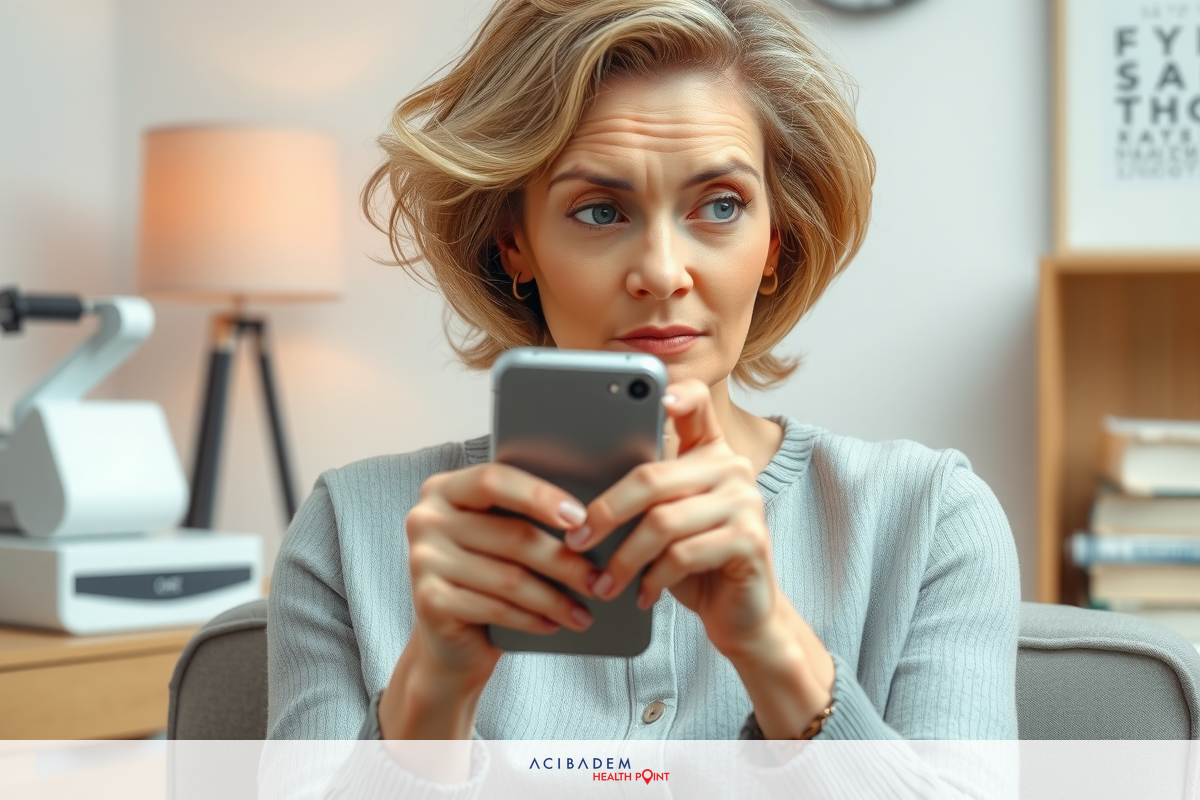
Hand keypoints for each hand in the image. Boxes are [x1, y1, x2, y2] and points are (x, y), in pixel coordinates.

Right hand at [379, 462, 597, 739]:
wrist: (449, 643)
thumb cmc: (486, 578)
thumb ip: (522, 517)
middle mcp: (425, 519)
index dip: (540, 496)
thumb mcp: (498, 539)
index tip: (581, 517)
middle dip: (563, 561)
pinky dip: (531, 618)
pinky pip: (495, 608)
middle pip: (511, 535)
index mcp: (444, 489)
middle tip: (598, 578)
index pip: (495, 480)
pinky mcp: (428, 601)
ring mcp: (422, 560)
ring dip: (554, 598)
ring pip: (508, 578)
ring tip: (585, 610)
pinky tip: (554, 624)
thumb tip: (587, 516)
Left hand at [565, 379, 776, 655]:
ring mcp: (746, 502)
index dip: (676, 395)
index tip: (655, 400)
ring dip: (624, 559)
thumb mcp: (666, 521)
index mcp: (709, 450)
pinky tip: (641, 594)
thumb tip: (576, 495)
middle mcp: (732, 467)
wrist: (740, 612)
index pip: (696, 403)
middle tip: (579, 540)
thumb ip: (644, 496)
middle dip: (605, 512)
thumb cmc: (694, 563)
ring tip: (605, 582)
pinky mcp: (751, 540)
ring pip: (663, 521)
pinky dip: (653, 579)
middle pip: (652, 477)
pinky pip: (683, 554)